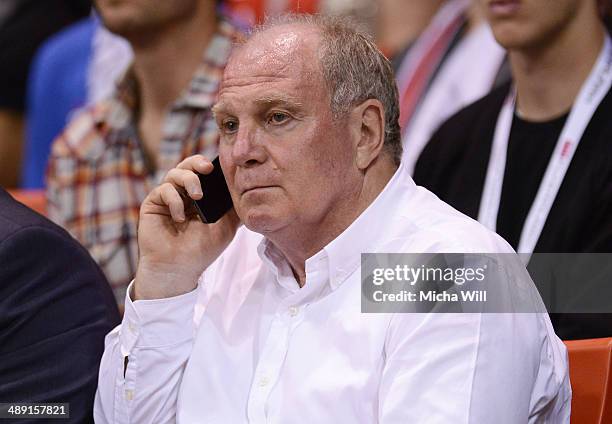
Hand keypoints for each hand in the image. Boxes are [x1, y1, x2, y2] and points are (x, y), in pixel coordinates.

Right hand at [133, 155, 239, 299]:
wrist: (178, 269)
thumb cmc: (202, 250)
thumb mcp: (227, 227)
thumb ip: (234, 208)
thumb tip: (247, 189)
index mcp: (200, 197)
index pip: (204, 172)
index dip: (211, 166)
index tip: (220, 168)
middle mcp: (183, 194)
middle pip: (188, 165)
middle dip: (198, 162)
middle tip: (207, 169)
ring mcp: (167, 198)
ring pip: (174, 173)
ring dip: (189, 180)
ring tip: (197, 197)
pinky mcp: (153, 204)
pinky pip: (163, 189)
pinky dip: (174, 200)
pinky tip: (180, 218)